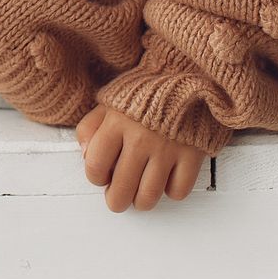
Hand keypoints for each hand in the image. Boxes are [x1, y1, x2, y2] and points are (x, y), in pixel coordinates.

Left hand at [75, 104, 207, 212]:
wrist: (184, 76)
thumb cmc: (143, 95)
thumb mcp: (108, 103)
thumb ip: (89, 128)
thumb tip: (85, 157)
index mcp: (116, 123)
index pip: (95, 166)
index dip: (95, 178)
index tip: (102, 177)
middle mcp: (140, 139)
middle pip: (121, 190)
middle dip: (116, 201)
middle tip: (118, 198)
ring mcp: (167, 149)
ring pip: (149, 196)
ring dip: (141, 201)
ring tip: (139, 194)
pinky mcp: (192, 155)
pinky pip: (178, 191)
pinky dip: (171, 191)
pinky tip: (166, 179)